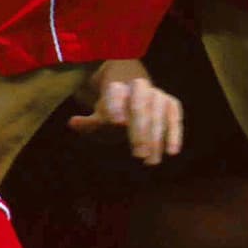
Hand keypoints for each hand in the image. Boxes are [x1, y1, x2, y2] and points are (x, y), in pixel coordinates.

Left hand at [68, 61, 182, 166]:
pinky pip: (174, 114)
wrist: (131, 100)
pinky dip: (174, 132)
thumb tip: (72, 123)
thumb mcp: (98, 119)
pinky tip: (171, 151)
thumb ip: (87, 124)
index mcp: (116, 88)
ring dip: (156, 136)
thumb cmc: (112, 114)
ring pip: (158, 110)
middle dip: (139, 129)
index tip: (116, 122)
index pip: (115, 93)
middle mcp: (137, 87)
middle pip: (139, 103)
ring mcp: (155, 93)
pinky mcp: (169, 103)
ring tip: (151, 161)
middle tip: (138, 155)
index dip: (116, 106)